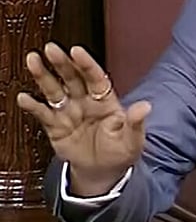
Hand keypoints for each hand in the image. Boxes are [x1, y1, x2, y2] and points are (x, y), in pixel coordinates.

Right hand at [16, 42, 150, 195]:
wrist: (104, 172)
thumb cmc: (120, 151)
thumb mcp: (133, 139)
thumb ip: (136, 123)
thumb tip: (145, 107)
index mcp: (106, 101)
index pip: (95, 77)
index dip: (86, 64)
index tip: (77, 51)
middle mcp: (85, 102)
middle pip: (72, 78)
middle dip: (62, 63)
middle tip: (51, 48)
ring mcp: (69, 112)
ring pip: (54, 90)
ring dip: (43, 76)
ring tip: (33, 61)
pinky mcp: (55, 126)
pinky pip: (43, 113)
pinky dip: (33, 106)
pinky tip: (24, 97)